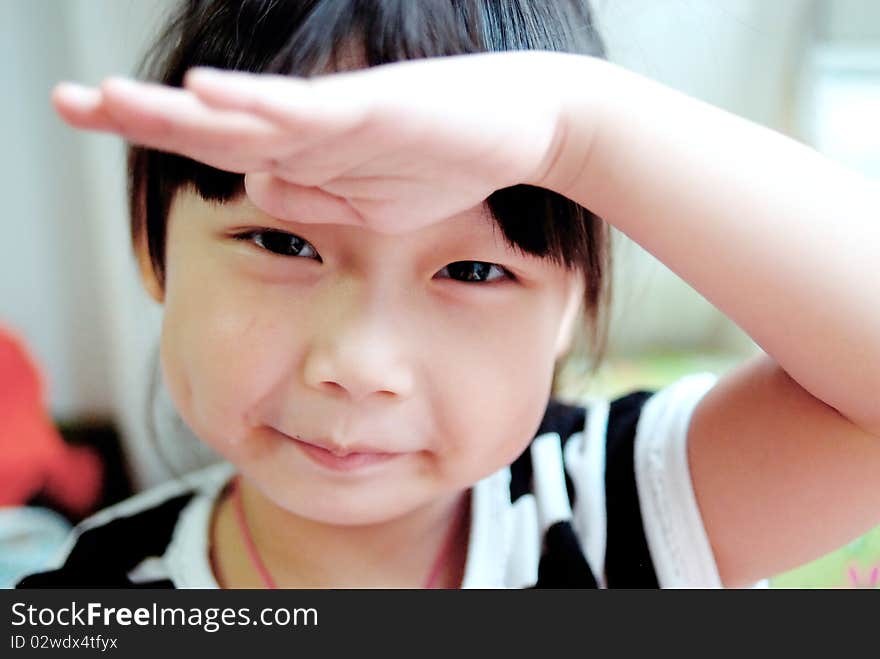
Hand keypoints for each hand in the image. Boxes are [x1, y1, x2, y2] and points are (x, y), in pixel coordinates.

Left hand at [52, 51, 587, 233]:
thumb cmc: (450, 162)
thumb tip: (251, 188)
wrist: (526, 128)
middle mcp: (311, 130)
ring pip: (245, 112)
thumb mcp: (370, 205)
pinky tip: (208, 94)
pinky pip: (308, 110)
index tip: (97, 125)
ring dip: (176, 109)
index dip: (157, 133)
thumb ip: (312, 198)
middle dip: (139, 115)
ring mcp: (339, 117)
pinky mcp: (376, 111)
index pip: (216, 143)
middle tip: (65, 102)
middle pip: (212, 122)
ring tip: (104, 99)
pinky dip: (259, 103)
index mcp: (308, 153)